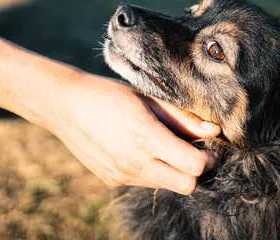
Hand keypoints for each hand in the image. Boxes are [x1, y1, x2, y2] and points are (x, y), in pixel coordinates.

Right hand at [45, 72, 220, 194]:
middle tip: (194, 150)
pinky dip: (151, 169)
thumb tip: (214, 130)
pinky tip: (138, 147)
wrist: (65, 106)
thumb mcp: (148, 98)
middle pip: (186, 185)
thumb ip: (182, 118)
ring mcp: (122, 175)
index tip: (209, 145)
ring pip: (165, 185)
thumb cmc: (109, 94)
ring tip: (163, 144)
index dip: (208, 157)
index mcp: (147, 137)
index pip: (195, 166)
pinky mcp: (112, 180)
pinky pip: (143, 181)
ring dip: (173, 170)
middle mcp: (135, 163)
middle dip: (196, 170)